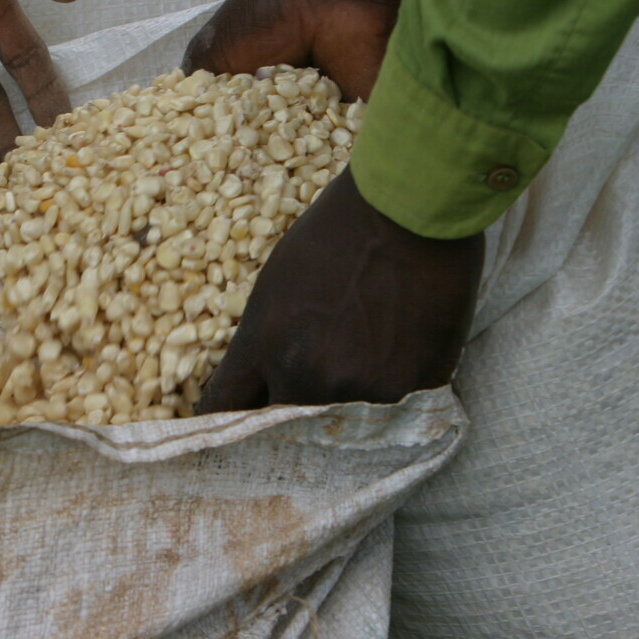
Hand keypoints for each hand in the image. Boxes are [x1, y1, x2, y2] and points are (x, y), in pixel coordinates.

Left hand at [197, 168, 481, 410]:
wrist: (410, 209)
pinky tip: (401, 355)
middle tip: (310, 393)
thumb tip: (262, 385)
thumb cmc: (338, 230)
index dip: (228, 423)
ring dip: (346, 407)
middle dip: (290, 416)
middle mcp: (308, 378)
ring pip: (342, 426)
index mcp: (265, 346)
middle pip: (284, 429)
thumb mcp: (277, 283)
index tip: (235, 426)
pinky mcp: (414, 391)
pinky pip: (392, 413)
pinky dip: (392, 394)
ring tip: (367, 361)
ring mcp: (363, 390)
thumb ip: (265, 342)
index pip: (224, 411)